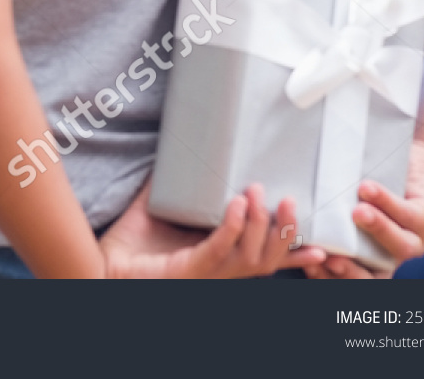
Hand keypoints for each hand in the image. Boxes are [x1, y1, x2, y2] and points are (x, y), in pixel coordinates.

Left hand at [100, 180, 326, 277]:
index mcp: (219, 261)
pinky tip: (238, 204)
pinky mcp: (190, 270)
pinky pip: (219, 249)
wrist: (102, 266)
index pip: (265, 260)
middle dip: (285, 232)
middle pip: (268, 260)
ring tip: (260, 192)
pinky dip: (232, 227)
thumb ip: (174, 183)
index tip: (322, 245)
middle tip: (291, 200)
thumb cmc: (130, 244)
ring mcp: (207, 273)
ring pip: (252, 257)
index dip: (293, 254)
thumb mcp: (160, 208)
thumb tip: (180, 149)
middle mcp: (219, 272)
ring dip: (262, 225)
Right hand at [304, 139, 423, 278]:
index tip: (304, 262)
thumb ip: (324, 211)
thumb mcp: (344, 198)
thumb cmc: (369, 176)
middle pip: (375, 277)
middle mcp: (392, 254)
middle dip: (352, 270)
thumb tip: (277, 206)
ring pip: (398, 246)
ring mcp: (415, 238)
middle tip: (329, 255)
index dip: (327, 278)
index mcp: (370, 257)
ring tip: (356, 212)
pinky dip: (387, 202)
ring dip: (376, 230)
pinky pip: (408, 214)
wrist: (412, 154)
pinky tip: (368, 188)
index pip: (348, 280)